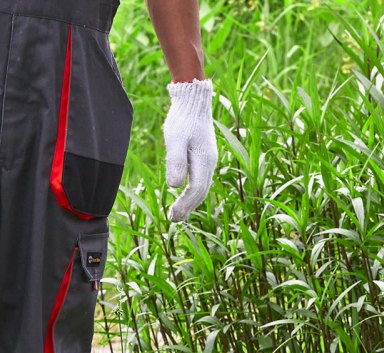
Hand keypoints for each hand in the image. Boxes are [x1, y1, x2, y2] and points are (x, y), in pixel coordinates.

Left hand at [163, 79, 216, 221]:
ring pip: (202, 186)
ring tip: (177, 214)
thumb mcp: (175, 140)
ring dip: (191, 202)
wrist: (192, 102)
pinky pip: (201, 179)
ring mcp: (208, 159)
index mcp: (204, 160)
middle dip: (188, 207)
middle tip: (173, 220)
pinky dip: (193, 192)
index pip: (196, 189)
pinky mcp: (204, 156)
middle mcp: (210, 162)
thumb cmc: (182, 120)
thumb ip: (176, 162)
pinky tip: (184, 197)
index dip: (185, 205)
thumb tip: (175, 186)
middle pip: (201, 191)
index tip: (173, 215)